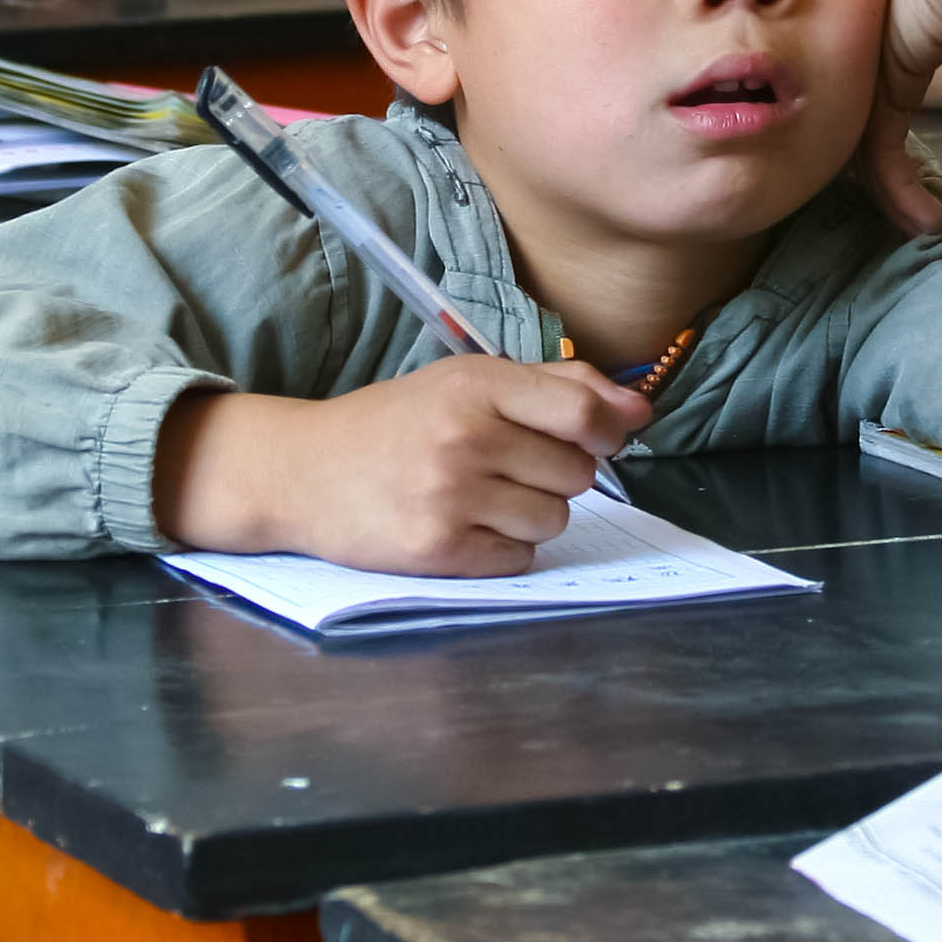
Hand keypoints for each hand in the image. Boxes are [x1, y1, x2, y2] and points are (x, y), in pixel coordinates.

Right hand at [155, 357, 651, 575]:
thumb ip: (557, 386)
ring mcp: (449, 496)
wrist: (303, 471)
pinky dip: (502, 549)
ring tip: (481, 496)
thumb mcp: (467, 382)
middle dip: (555, 473)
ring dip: (530, 514)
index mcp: (475, 385)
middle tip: (505, 465)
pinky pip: (519, 558)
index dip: (609, 430)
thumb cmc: (395, 424)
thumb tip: (638, 406)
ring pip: (554, 520)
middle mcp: (463, 437)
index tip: (603, 436)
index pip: (584, 413)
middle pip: (577, 473)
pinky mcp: (438, 550)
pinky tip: (464, 527)